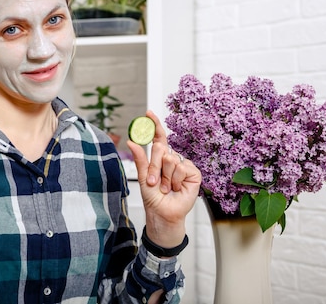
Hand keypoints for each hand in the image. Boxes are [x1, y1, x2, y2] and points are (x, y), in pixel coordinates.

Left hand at [127, 110, 201, 247]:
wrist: (163, 212)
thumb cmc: (153, 197)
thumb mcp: (142, 177)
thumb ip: (140, 159)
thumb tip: (131, 141)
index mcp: (159, 157)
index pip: (159, 137)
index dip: (154, 124)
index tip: (148, 113)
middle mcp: (172, 158)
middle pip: (161, 149)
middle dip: (154, 167)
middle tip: (153, 182)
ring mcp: (183, 164)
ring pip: (170, 159)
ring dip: (164, 177)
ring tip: (165, 187)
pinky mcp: (193, 173)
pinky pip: (181, 168)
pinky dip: (175, 180)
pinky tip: (176, 188)